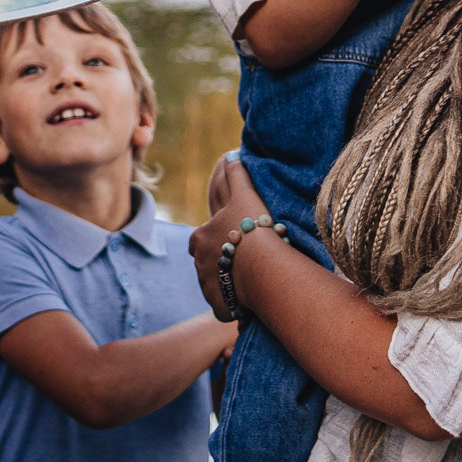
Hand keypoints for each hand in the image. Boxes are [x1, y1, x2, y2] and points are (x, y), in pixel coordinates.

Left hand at [190, 159, 267, 321]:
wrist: (261, 267)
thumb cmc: (253, 229)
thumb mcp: (244, 196)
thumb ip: (235, 176)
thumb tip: (231, 155)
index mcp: (200, 238)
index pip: (200, 238)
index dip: (215, 238)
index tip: (230, 240)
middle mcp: (199, 264)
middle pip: (207, 264)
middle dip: (219, 263)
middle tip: (240, 261)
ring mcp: (208, 287)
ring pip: (215, 285)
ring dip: (227, 284)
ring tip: (249, 283)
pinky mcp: (220, 305)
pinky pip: (225, 306)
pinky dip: (233, 305)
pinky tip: (247, 303)